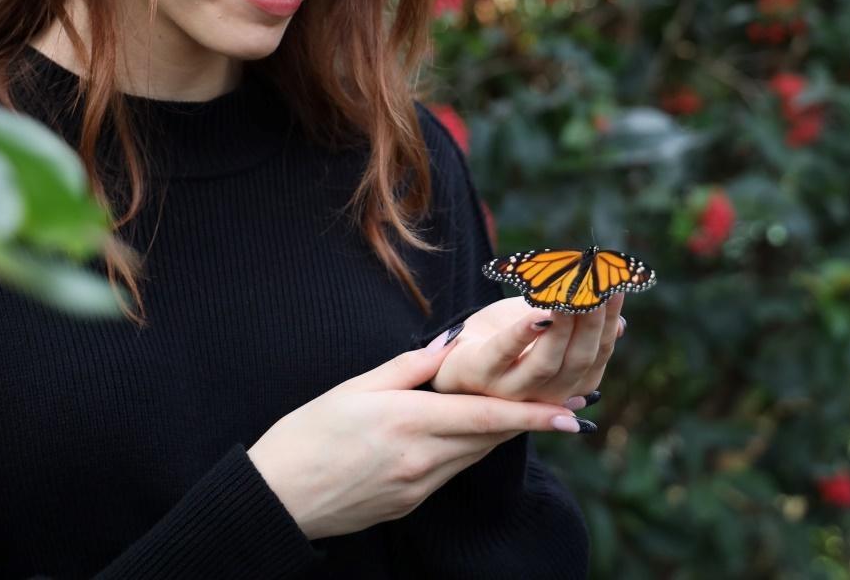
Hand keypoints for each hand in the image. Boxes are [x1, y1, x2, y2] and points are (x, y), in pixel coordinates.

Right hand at [247, 337, 585, 540]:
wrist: (277, 498)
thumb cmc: (307, 434)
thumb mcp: (355, 387)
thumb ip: (409, 365)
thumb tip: (451, 345)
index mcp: (410, 421)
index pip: (487, 416)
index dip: (533, 415)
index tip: (572, 412)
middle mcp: (422, 459)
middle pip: (490, 437)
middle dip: (529, 420)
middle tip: (569, 404)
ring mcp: (418, 486)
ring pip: (474, 455)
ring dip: (501, 434)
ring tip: (531, 412)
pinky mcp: (410, 503)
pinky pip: (451, 472)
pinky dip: (469, 451)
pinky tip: (472, 434)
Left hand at [428, 293, 625, 405]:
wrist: (450, 359)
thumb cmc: (502, 341)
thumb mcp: (544, 327)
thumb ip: (577, 327)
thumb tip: (620, 323)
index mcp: (568, 383)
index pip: (599, 352)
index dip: (609, 320)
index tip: (616, 286)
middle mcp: (546, 394)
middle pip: (578, 358)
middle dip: (593, 322)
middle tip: (600, 287)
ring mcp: (512, 389)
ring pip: (547, 362)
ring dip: (563, 328)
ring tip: (573, 297)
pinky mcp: (481, 373)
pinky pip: (505, 353)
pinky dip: (523, 333)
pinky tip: (538, 313)